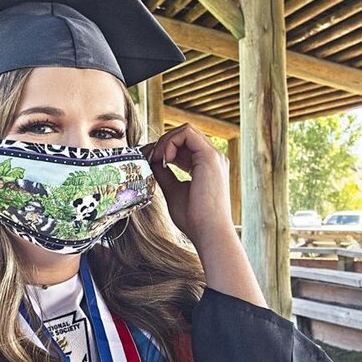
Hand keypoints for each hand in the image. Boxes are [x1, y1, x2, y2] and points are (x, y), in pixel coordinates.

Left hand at [139, 124, 235, 249]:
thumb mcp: (173, 191)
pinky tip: (163, 160)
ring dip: (164, 142)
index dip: (164, 149)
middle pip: (184, 134)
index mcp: (206, 165)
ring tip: (155, 160)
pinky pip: (186, 133)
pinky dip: (169, 142)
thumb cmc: (193, 218)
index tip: (150, 162)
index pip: (184, 145)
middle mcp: (212, 158)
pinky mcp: (209, 157)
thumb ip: (164, 174)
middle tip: (149, 159)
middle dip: (162, 143)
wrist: (208, 231)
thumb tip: (151, 161)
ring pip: (185, 130)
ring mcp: (213, 155)